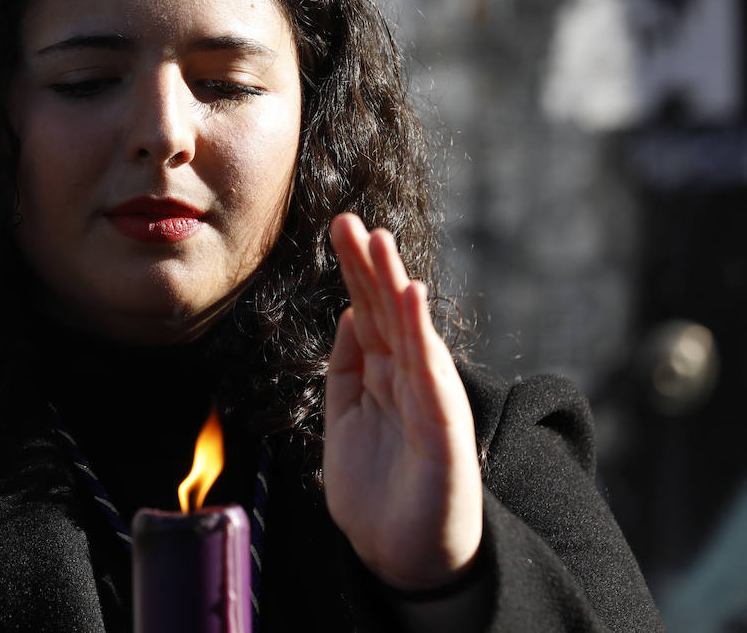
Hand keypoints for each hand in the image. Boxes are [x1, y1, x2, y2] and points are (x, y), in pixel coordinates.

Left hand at [323, 213, 481, 590]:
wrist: (402, 559)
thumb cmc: (376, 492)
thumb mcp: (345, 418)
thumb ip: (346, 367)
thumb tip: (347, 313)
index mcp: (383, 376)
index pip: (367, 312)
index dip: (354, 272)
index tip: (337, 229)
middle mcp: (409, 380)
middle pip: (386, 312)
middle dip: (369, 265)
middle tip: (349, 219)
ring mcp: (428, 400)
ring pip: (409, 332)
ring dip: (394, 284)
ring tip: (381, 240)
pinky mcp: (442, 428)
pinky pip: (429, 373)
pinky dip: (420, 334)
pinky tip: (412, 297)